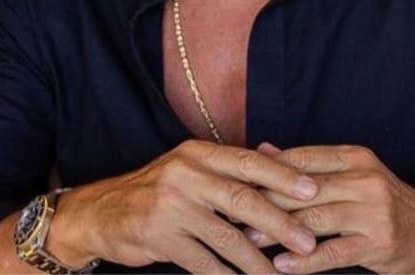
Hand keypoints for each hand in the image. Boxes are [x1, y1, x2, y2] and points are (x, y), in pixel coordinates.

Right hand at [48, 139, 319, 272]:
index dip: (283, 176)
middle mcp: (185, 174)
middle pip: (244, 199)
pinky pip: (203, 262)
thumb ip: (228, 170)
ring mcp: (171, 206)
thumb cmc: (156, 192)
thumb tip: (278, 162)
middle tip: (308, 242)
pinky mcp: (160, 236)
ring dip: (257, 261)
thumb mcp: (189, 170)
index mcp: (198, 153)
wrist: (100, 213)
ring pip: (226, 237)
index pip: (249, 162)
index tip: (314, 191)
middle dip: (281, 223)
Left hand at [244, 143, 414, 273]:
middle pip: (303, 190)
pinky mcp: (378, 243)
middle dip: (264, 203)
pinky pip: (333, 252)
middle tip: (232, 214)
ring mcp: (373, 212)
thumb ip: (307, 164)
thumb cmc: (382, 202)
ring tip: (248, 241)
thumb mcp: (350, 174)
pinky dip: (304, 261)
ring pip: (314, 220)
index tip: (234, 183)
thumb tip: (261, 150)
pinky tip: (281, 265)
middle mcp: (364, 179)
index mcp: (354, 157)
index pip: (300, 159)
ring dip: (277, 232)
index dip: (264, 172)